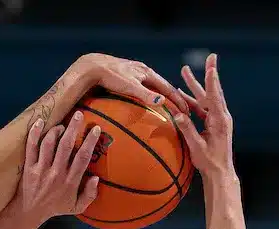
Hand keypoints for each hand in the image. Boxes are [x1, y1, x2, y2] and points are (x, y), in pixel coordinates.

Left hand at [14, 111, 101, 223]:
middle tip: (78, 114)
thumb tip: (96, 178)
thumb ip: (89, 194)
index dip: (90, 141)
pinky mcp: (29, 167)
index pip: (82, 158)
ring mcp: (41, 169)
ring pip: (49, 143)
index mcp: (70, 182)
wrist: (29, 212)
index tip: (95, 128)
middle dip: (73, 128)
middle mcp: (56, 174)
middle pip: (66, 146)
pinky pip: (31, 147)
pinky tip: (40, 122)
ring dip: (56, 130)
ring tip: (61, 125)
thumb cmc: (55, 207)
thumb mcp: (76, 207)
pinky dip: (34, 133)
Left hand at [72, 52, 187, 111]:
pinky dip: (147, 96)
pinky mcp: (124, 76)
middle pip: (162, 86)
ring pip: (151, 86)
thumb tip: (162, 102)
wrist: (92, 67)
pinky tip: (143, 103)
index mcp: (147, 72)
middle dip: (172, 98)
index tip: (187, 111)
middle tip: (181, 111)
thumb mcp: (130, 86)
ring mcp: (133, 73)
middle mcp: (142, 71)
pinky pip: (140, 88)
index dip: (178, 99)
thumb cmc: (110, 77)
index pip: (168, 87)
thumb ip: (146, 95)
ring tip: (166, 108)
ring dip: (160, 97)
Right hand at [171, 53, 234, 178]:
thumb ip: (187, 130)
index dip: (212, 79)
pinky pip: (201, 109)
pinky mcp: (212, 124)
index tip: (211, 64)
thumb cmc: (209, 162)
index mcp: (219, 120)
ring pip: (204, 99)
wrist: (220, 173)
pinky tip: (182, 94)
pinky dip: (192, 101)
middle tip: (206, 58)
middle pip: (210, 92)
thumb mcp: (197, 147)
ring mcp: (217, 119)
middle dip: (205, 75)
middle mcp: (220, 116)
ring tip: (184, 72)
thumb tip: (177, 114)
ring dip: (194, 87)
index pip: (214, 96)